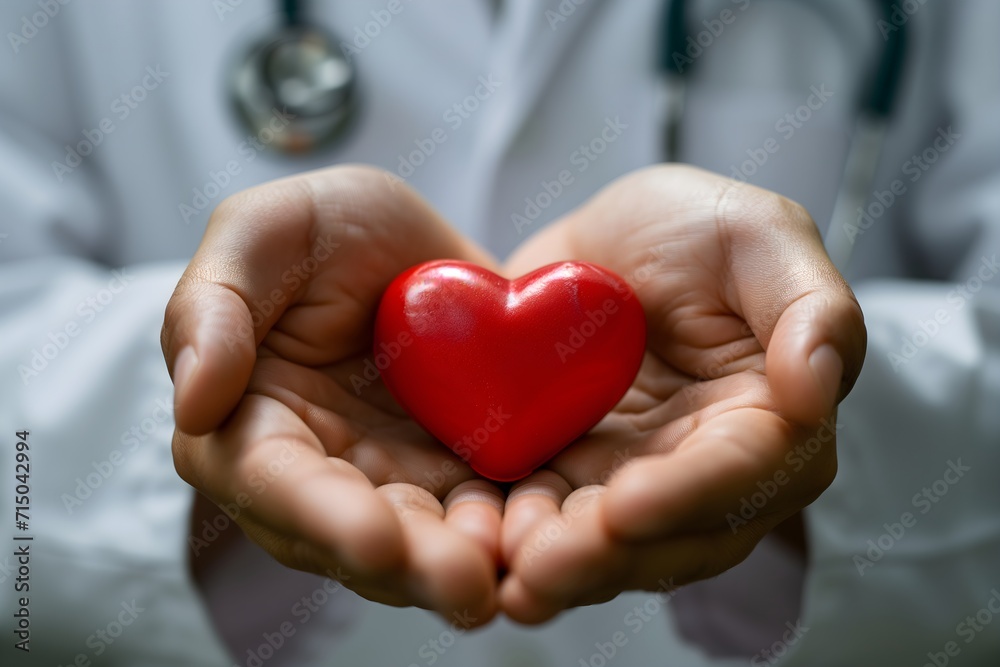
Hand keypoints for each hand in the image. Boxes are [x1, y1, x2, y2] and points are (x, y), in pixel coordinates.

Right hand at [161, 166, 502, 624]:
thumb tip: (192, 405)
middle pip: (354, 537)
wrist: (410, 241)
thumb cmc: (319, 231)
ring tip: (504, 575)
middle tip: (463, 583)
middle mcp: (321, 471)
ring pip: (423, 542)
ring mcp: (394, 478)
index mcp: (252, 424)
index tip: (374, 541)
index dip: (322, 515)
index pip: (274, 482)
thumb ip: (213, 307)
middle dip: (409, 565)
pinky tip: (539, 540)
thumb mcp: (261, 232)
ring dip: (461, 564)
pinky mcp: (456, 472)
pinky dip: (508, 531)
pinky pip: (482, 511)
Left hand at [497, 165, 866, 622]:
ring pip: (607, 545)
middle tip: (545, 568)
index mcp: (772, 421)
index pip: (740, 472)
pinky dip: (514, 536)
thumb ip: (810, 306)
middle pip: (670, 534)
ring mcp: (636, 481)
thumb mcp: (760, 233)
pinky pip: (547, 517)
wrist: (611, 240)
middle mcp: (707, 471)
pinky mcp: (574, 475)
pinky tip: (477, 546)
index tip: (625, 508)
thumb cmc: (701, 229)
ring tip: (508, 574)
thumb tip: (817, 386)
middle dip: (608, 557)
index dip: (685, 495)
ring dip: (559, 566)